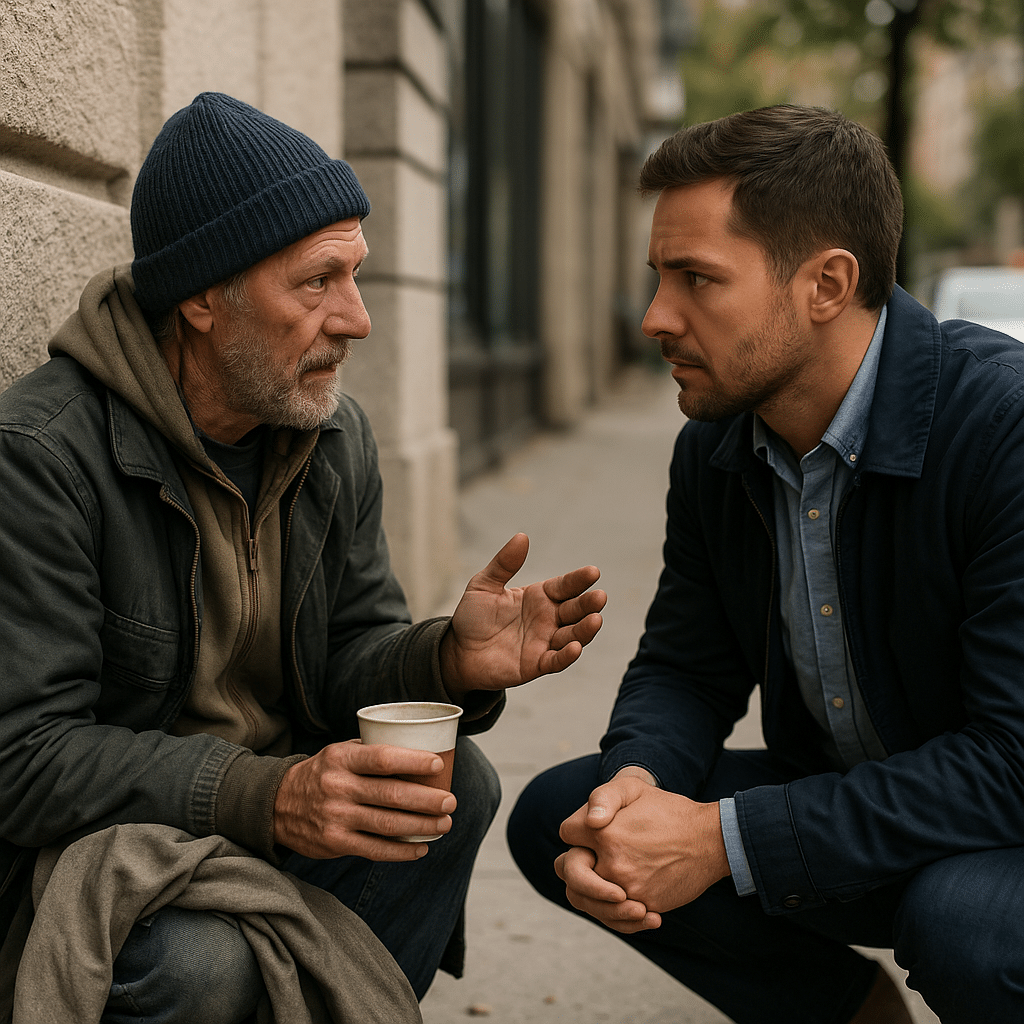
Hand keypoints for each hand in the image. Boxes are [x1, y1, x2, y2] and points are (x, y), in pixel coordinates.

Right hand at [273, 739, 456, 859]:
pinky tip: (421, 847)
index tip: (439, 765)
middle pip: (391, 794)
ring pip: (387, 824)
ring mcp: (336, 817)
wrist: (277, 804)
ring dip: (421, 826)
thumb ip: (372, 753)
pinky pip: (375, 849)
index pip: (382, 758)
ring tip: (444, 823)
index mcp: (341, 759)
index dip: (413, 761)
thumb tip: (421, 751)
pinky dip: (402, 851)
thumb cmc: (324, 773)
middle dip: (426, 800)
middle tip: (450, 801)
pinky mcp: (335, 843)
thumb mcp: (340, 753)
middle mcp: (338, 787)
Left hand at [440, 533, 605, 698]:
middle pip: (574, 610)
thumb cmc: (473, 616)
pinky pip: (556, 661)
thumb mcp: (484, 585)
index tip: (593, 572)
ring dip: (585, 629)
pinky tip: (575, 647)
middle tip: (599, 597)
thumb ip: (504, 563)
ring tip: (595, 620)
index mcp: (539, 596)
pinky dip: (567, 656)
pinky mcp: (536, 665)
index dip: (579, 580)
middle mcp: (547, 619)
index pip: (564, 586)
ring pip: (572, 635)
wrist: (457, 650)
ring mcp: (544, 642)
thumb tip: (522, 537)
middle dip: (588, 604)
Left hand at [556, 777, 728, 930]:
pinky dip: (616, 914)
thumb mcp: (633, 788)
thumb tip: (590, 823)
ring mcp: (628, 887)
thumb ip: (602, 798)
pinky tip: (628, 904)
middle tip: (592, 861)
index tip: (591, 830)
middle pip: (569, 873)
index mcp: (604, 831)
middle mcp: (612, 862)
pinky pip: (616, 918)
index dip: (577, 830)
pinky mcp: (645, 906)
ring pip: (587, 901)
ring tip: (608, 884)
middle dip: (576, 865)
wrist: (710, 840)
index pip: (567, 834)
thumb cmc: (668, 811)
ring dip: (592, 894)